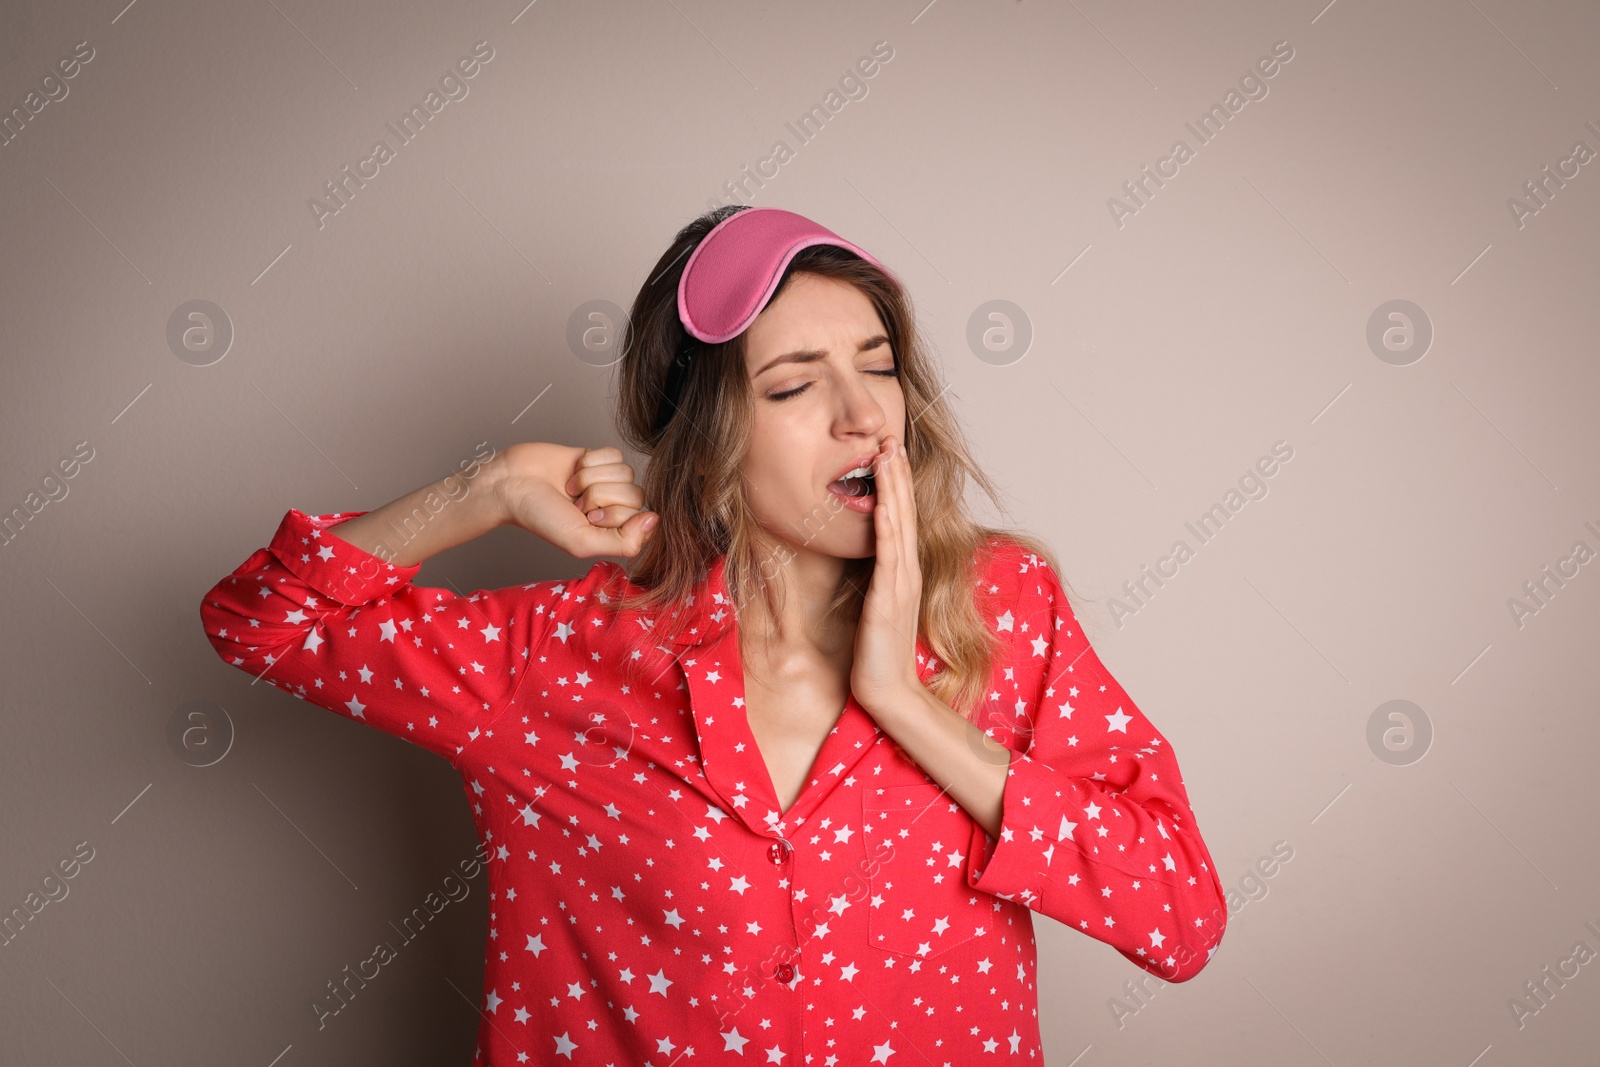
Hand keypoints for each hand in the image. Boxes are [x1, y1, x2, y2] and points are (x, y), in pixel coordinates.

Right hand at [497, 442, 658, 558]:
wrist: (511, 484)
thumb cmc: (541, 517)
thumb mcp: (582, 542)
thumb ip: (623, 542)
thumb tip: (655, 520)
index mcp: (613, 531)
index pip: (642, 520)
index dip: (615, 516)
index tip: (589, 519)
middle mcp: (613, 507)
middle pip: (635, 494)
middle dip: (601, 496)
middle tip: (576, 504)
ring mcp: (607, 481)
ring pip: (626, 472)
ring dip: (592, 478)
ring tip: (570, 489)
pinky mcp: (598, 458)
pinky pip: (615, 454)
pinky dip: (591, 461)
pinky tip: (572, 471)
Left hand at [851, 435, 923, 712]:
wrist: (889, 691)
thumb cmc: (878, 655)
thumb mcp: (875, 608)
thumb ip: (875, 582)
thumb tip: (865, 561)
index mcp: (904, 573)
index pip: (903, 519)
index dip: (897, 485)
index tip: (890, 453)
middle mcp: (907, 572)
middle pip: (905, 511)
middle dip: (897, 473)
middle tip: (891, 437)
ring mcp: (901, 582)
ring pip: (899, 523)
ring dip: (894, 486)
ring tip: (889, 453)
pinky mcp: (889, 596)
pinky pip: (888, 551)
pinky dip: (888, 521)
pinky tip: (884, 500)